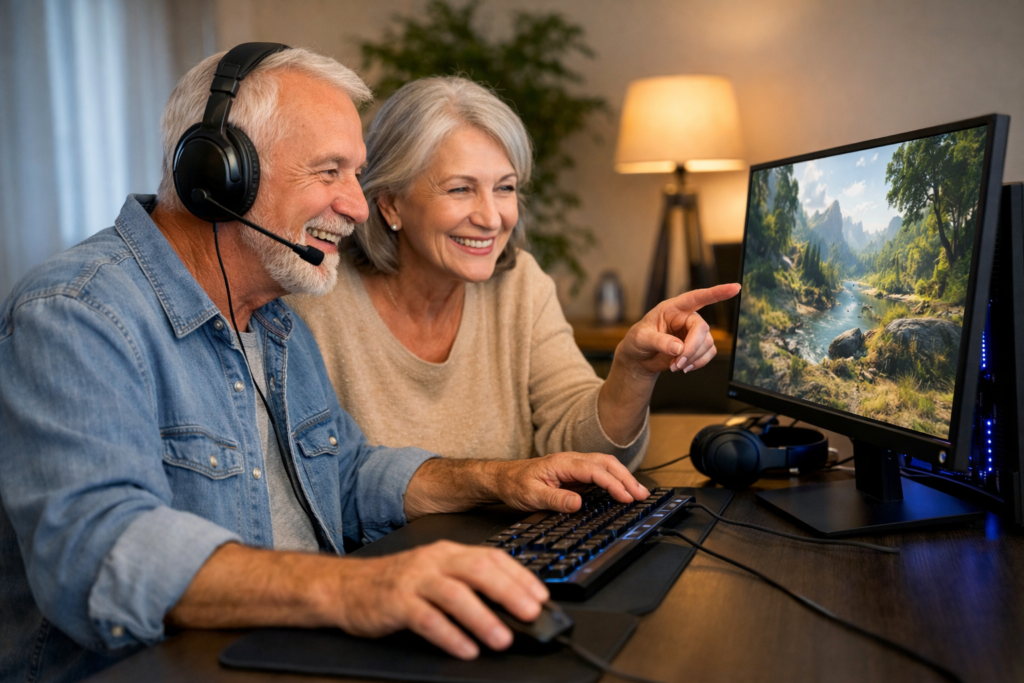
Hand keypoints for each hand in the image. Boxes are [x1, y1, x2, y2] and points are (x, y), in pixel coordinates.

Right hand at [333, 541, 547, 659]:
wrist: (346, 587)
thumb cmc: (397, 584)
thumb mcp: (436, 575)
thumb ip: (468, 584)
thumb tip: (512, 606)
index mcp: (448, 552)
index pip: (492, 557)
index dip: (519, 576)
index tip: (542, 596)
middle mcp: (433, 561)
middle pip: (477, 571)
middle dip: (509, 592)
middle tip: (532, 613)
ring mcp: (414, 581)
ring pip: (454, 595)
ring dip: (482, 617)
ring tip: (502, 638)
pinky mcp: (396, 603)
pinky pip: (427, 619)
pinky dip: (449, 635)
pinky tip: (466, 649)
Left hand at [492, 451, 649, 512]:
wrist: (503, 478)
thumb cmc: (515, 484)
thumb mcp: (531, 495)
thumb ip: (555, 499)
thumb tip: (578, 503)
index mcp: (563, 463)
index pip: (595, 470)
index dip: (613, 484)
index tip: (626, 497)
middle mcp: (571, 461)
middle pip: (606, 463)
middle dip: (626, 478)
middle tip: (642, 495)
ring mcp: (574, 466)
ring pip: (605, 465)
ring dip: (623, 477)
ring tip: (639, 492)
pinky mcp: (574, 474)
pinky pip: (599, 473)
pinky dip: (615, 479)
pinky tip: (622, 490)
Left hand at [618, 283, 740, 374]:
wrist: (639, 359)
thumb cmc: (637, 341)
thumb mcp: (641, 339)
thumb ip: (659, 341)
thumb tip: (678, 348)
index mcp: (673, 308)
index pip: (697, 297)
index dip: (717, 292)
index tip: (735, 288)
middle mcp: (686, 318)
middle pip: (702, 329)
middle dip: (692, 348)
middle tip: (677, 363)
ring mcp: (693, 333)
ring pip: (707, 343)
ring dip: (693, 358)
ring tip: (674, 366)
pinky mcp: (697, 347)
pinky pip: (708, 354)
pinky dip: (698, 363)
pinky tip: (684, 368)